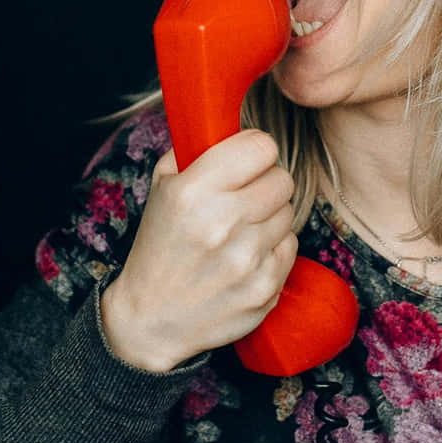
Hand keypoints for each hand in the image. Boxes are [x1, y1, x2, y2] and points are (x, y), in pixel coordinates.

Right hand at [100, 131, 297, 372]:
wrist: (151, 319)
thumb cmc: (159, 245)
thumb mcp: (162, 186)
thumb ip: (197, 148)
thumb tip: (233, 123)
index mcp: (193, 191)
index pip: (262, 146)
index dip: (255, 151)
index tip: (246, 161)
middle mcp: (222, 223)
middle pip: (282, 179)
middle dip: (265, 184)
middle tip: (244, 198)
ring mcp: (247, 260)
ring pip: (289, 213)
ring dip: (269, 217)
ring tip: (240, 231)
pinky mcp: (264, 290)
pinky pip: (290, 247)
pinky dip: (273, 249)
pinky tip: (246, 257)